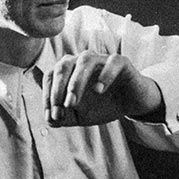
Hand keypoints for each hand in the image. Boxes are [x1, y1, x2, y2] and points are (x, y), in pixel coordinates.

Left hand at [43, 51, 162, 126]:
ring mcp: (102, 59)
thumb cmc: (102, 105)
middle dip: (59, 88)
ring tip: (74, 102)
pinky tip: (99, 90)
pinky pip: (112, 62)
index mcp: (69, 71)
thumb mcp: (79, 116)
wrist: (131, 104)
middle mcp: (82, 61)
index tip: (53, 116)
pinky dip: (105, 74)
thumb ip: (63, 116)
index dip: (48, 95)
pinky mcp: (121, 62)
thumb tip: (49, 119)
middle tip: (62, 108)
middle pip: (63, 65)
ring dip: (76, 82)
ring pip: (85, 61)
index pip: (51, 76)